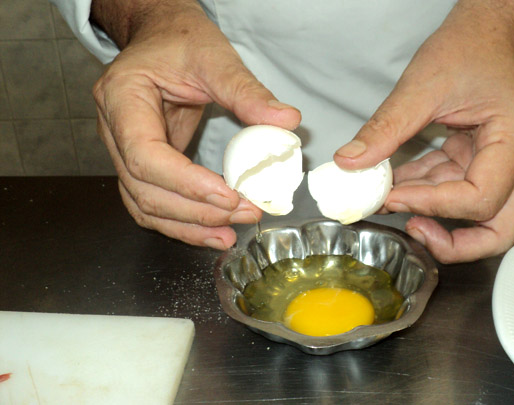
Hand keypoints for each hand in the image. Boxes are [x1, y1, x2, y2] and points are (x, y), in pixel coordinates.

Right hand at [91, 0, 300, 248]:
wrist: (161, 38)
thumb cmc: (179, 41)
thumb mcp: (214, 56)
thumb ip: (246, 91)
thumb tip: (284, 122)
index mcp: (121, 98)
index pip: (144, 155)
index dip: (185, 183)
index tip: (228, 195)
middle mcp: (114, 130)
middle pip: (144, 189)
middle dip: (195, 211)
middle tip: (244, 214)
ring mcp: (124, 150)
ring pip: (144, 205)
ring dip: (188, 226)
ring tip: (228, 235)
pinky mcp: (143, 164)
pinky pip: (154, 202)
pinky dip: (182, 222)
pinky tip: (212, 230)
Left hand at [334, 0, 513, 262]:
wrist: (486, 31)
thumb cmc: (469, 47)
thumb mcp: (423, 85)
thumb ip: (386, 127)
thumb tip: (350, 162)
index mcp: (513, 139)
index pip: (481, 197)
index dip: (434, 205)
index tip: (395, 198)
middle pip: (499, 228)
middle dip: (457, 243)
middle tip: (414, 231)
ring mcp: (498, 163)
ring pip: (475, 216)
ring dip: (431, 216)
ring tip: (388, 203)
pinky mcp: (478, 160)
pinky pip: (453, 189)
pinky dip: (423, 192)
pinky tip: (392, 185)